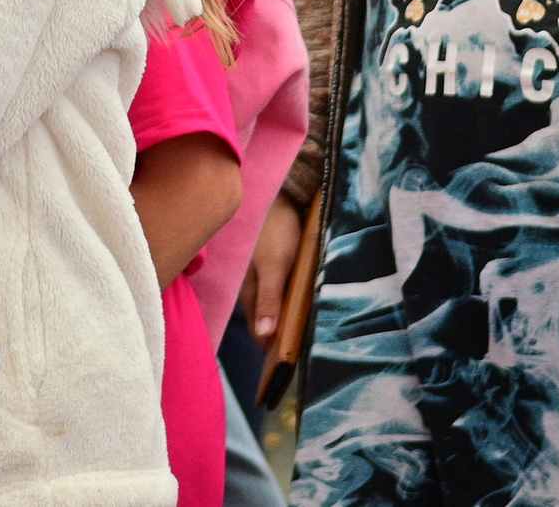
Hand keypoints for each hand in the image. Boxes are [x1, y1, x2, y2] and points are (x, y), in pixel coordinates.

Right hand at [241, 195, 304, 341]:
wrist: (275, 193)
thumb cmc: (275, 231)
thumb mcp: (275, 266)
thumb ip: (269, 300)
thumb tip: (265, 337)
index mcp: (248, 294)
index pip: (260, 335)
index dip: (274, 351)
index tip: (295, 366)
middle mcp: (250, 290)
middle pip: (266, 324)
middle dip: (282, 339)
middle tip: (309, 352)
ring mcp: (258, 279)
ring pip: (272, 309)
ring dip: (287, 321)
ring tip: (310, 331)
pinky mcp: (268, 268)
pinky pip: (278, 294)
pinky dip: (289, 304)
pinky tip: (303, 304)